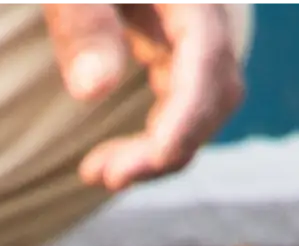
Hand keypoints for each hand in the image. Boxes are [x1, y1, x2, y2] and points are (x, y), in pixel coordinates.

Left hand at [46, 2, 240, 190]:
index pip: (207, 53)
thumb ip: (82, 22)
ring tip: (98, 172)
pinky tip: (107, 159)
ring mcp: (191, 28)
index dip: (189, 112)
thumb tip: (95, 91)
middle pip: (216, 88)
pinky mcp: (172, 43)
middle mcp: (203, 8)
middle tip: (106, 175)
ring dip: (162, 148)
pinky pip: (181, 99)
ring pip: (203, 102)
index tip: (158, 158)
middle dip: (172, 142)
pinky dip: (154, 135)